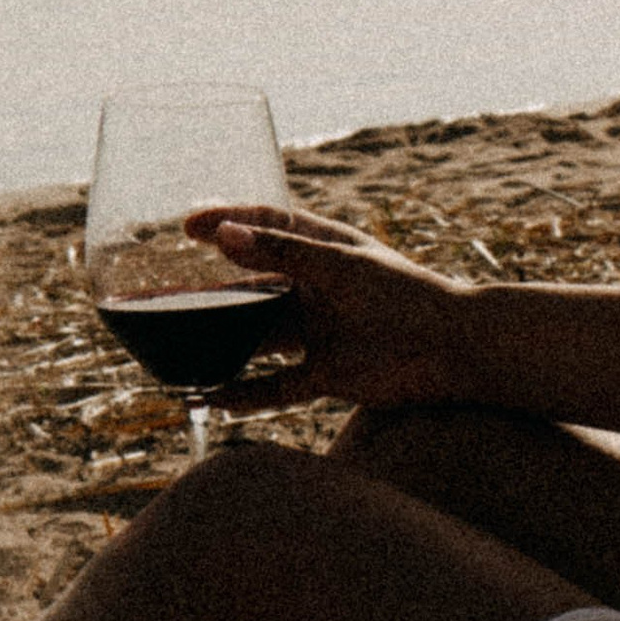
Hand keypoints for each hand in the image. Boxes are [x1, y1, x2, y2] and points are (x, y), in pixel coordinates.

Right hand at [184, 205, 473, 410]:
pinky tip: (213, 398)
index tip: (186, 225)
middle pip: (252, 288)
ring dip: (221, 344)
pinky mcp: (327, 375)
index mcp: (325, 251)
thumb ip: (282, 253)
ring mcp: (320, 333)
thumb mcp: (341, 268)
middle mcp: (317, 290)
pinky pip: (276, 388)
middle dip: (210, 292)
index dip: (227, 221)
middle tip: (162, 296)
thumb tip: (223, 237)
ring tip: (174, 349)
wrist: (457, 351)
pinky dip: (246, 394)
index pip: (267, 226)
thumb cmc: (408, 295)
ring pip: (257, 338)